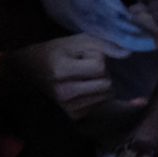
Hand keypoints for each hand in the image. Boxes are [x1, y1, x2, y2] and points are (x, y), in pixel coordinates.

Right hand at [5, 33, 131, 118]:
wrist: (30, 72)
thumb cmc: (55, 52)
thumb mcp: (76, 41)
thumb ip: (103, 44)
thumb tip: (127, 54)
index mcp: (61, 71)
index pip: (99, 67)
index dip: (97, 57)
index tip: (83, 55)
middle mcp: (64, 93)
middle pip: (106, 84)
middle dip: (103, 73)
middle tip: (84, 67)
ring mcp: (69, 108)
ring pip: (107, 95)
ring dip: (102, 84)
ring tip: (83, 77)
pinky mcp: (75, 116)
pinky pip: (101, 104)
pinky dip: (98, 95)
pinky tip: (85, 88)